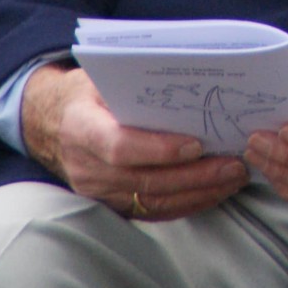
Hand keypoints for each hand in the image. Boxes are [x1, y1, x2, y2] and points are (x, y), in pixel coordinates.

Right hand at [22, 63, 247, 220]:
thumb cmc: (91, 91)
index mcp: (81, 128)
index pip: (119, 146)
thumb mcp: (105, 77)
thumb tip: (195, 81)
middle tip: (234, 164)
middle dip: (194, 175)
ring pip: (152, 200)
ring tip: (234, 177)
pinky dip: (187, 203)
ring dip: (198, 192)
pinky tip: (215, 191)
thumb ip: (138, 82)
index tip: (196, 144)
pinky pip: (152, 211)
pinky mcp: (111, 205)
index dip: (159, 149)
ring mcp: (97, 192)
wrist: (54, 122)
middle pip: (144, 179)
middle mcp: (86, 167)